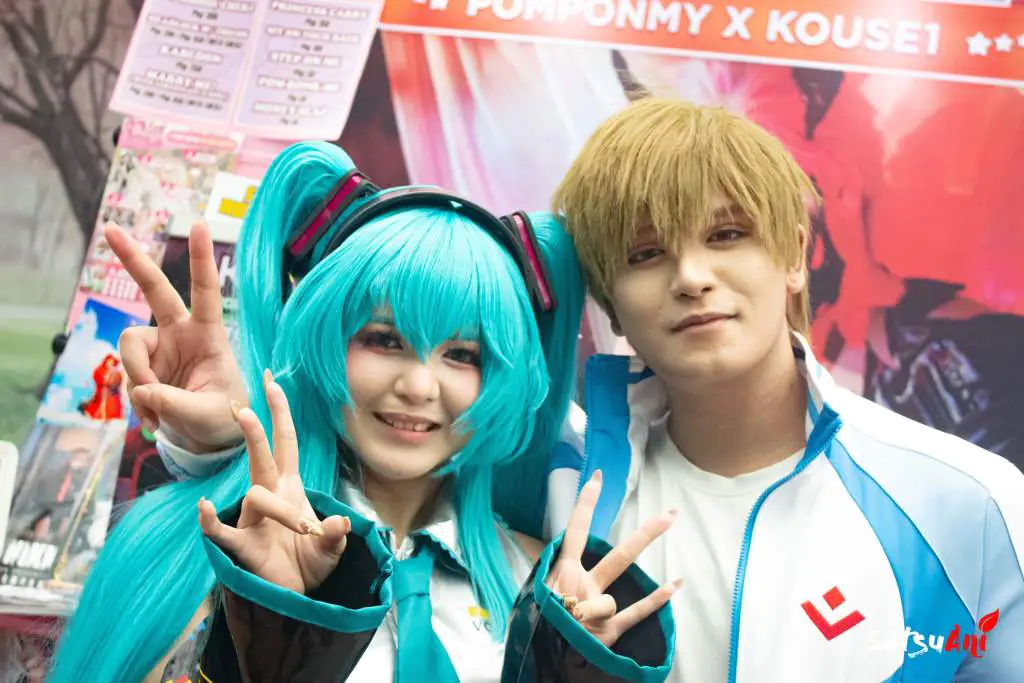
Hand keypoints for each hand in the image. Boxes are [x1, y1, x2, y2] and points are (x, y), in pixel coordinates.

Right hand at [107, 220, 247, 451]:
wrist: (212, 436)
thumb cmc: (225, 416)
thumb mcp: (211, 414)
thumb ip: (178, 403)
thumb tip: (144, 391)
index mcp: (209, 334)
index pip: (206, 292)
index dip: (201, 260)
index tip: (199, 225)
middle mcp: (180, 333)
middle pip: (154, 289)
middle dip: (132, 259)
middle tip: (109, 228)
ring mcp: (159, 349)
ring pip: (129, 349)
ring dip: (138, 382)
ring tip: (158, 411)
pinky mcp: (143, 368)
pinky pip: (127, 379)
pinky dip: (137, 403)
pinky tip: (154, 419)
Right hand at [198, 371, 350, 593]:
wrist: (292, 595)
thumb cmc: (308, 561)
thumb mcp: (331, 546)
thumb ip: (335, 534)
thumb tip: (339, 523)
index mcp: (290, 487)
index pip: (285, 442)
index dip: (279, 412)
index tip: (272, 380)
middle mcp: (268, 496)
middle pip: (262, 458)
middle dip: (255, 433)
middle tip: (242, 410)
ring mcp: (251, 520)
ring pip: (257, 497)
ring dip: (281, 510)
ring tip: (306, 530)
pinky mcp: (242, 547)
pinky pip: (221, 532)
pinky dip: (210, 522)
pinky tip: (204, 509)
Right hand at [547, 471, 680, 646]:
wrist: (541, 657)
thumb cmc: (540, 620)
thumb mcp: (533, 590)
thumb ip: (534, 558)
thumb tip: (510, 528)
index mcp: (562, 573)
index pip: (574, 531)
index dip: (585, 504)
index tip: (598, 479)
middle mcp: (581, 586)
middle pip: (618, 556)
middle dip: (647, 535)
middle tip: (671, 515)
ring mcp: (596, 608)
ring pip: (612, 600)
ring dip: (599, 612)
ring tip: (581, 624)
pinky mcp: (608, 632)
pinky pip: (635, 613)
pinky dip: (656, 600)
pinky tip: (674, 584)